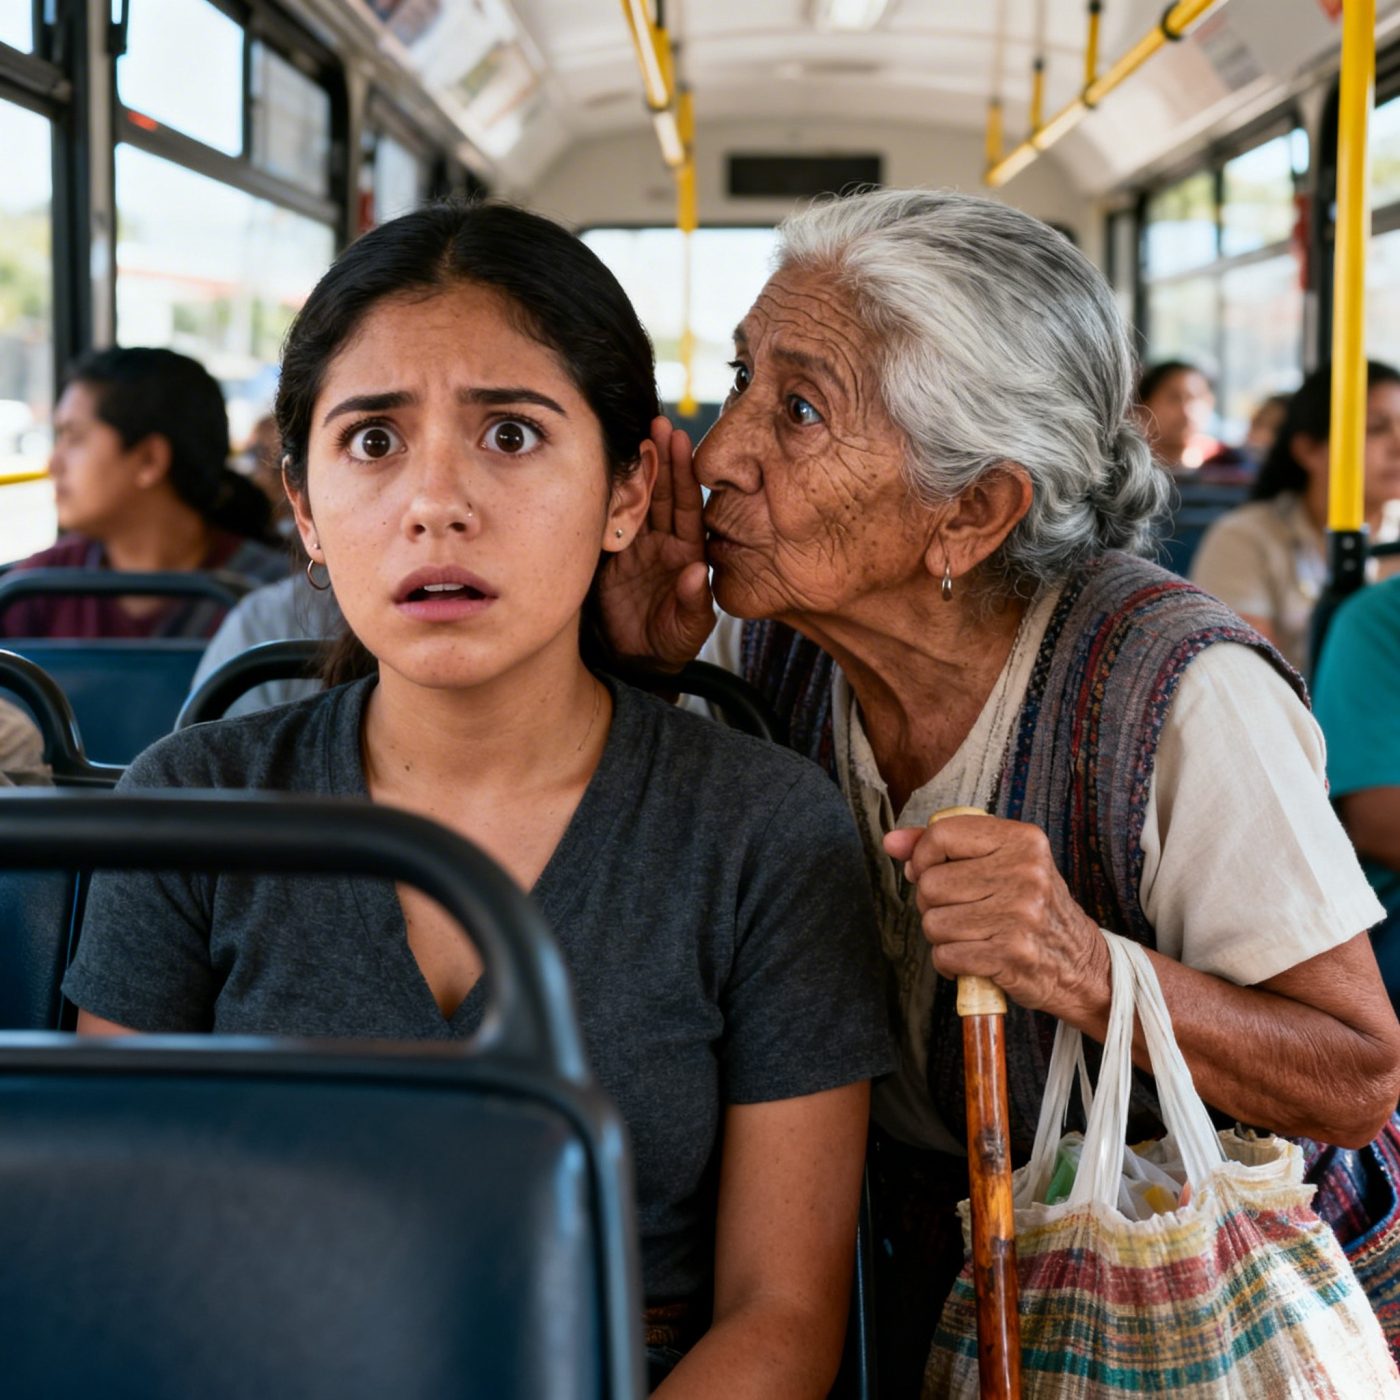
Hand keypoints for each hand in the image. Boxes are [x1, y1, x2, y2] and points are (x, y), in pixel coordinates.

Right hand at [597, 416, 715, 668]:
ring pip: (635, 499)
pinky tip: (601, 469)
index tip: (681, 440)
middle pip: (661, 491)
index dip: (683, 473)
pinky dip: (605, 496)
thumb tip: (697, 572)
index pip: (687, 505)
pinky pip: (607, 520)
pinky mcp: (608, 555)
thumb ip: (695, 602)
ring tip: (633, 433)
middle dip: (660, 456)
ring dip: (634, 468)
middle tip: (657, 421)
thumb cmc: (670, 643)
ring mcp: (634, 545)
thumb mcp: (688, 629)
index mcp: (687, 552)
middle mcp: (662, 541)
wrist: (635, 659)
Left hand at [882, 814, 1108, 1022]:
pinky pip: (945, 955)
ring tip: (971, 935)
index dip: (923, 858)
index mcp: (1022, 840)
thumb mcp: (1000, 862)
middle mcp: (1025, 872)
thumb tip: (892, 841)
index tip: (932, 872)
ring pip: (933, 922)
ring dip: (941, 936)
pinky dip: (949, 962)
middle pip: (930, 883)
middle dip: (932, 903)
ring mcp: (1020, 915)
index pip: (941, 834)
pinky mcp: (1011, 954)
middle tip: (961, 911)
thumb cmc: (1031, 908)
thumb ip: (943, 847)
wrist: (1081, 964)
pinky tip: (972, 958)